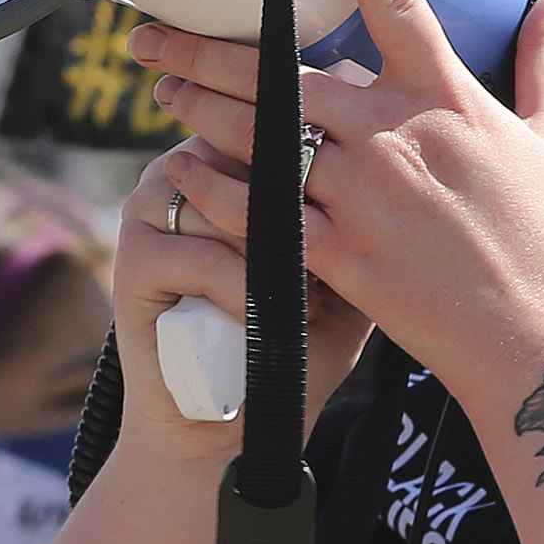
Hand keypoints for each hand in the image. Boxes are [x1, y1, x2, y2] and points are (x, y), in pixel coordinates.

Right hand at [108, 82, 378, 462]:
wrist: (231, 426)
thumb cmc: (294, 344)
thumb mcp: (341, 271)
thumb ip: (358, 212)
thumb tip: (408, 152)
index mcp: (231, 157)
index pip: (277, 118)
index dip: (323, 156)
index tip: (354, 210)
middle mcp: (186, 170)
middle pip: (250, 150)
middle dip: (301, 208)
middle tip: (330, 263)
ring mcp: (153, 211)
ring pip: (228, 202)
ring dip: (276, 255)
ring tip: (306, 298)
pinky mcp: (135, 262)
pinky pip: (203, 255)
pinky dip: (247, 291)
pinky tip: (271, 318)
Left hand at [134, 0, 543, 403]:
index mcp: (449, 101)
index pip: (399, 4)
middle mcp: (397, 139)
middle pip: (287, 76)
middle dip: (214, 51)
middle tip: (157, 35)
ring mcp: (365, 199)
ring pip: (264, 140)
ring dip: (205, 110)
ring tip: (164, 89)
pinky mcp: (341, 260)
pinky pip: (261, 216)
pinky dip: (215, 190)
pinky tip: (178, 170)